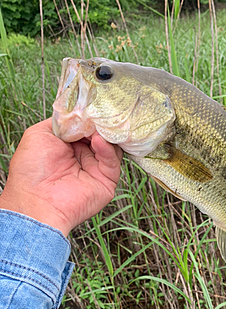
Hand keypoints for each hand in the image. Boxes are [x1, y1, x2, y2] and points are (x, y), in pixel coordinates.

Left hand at [0, 118, 122, 235]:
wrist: (35, 201)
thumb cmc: (31, 171)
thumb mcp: (40, 134)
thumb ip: (61, 122)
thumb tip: (79, 114)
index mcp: (68, 147)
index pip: (86, 127)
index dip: (90, 117)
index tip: (93, 107)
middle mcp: (83, 157)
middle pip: (102, 135)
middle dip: (101, 124)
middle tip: (101, 114)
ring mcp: (95, 169)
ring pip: (111, 146)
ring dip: (106, 135)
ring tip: (98, 128)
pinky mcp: (106, 181)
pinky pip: (112, 162)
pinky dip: (107, 149)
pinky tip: (97, 141)